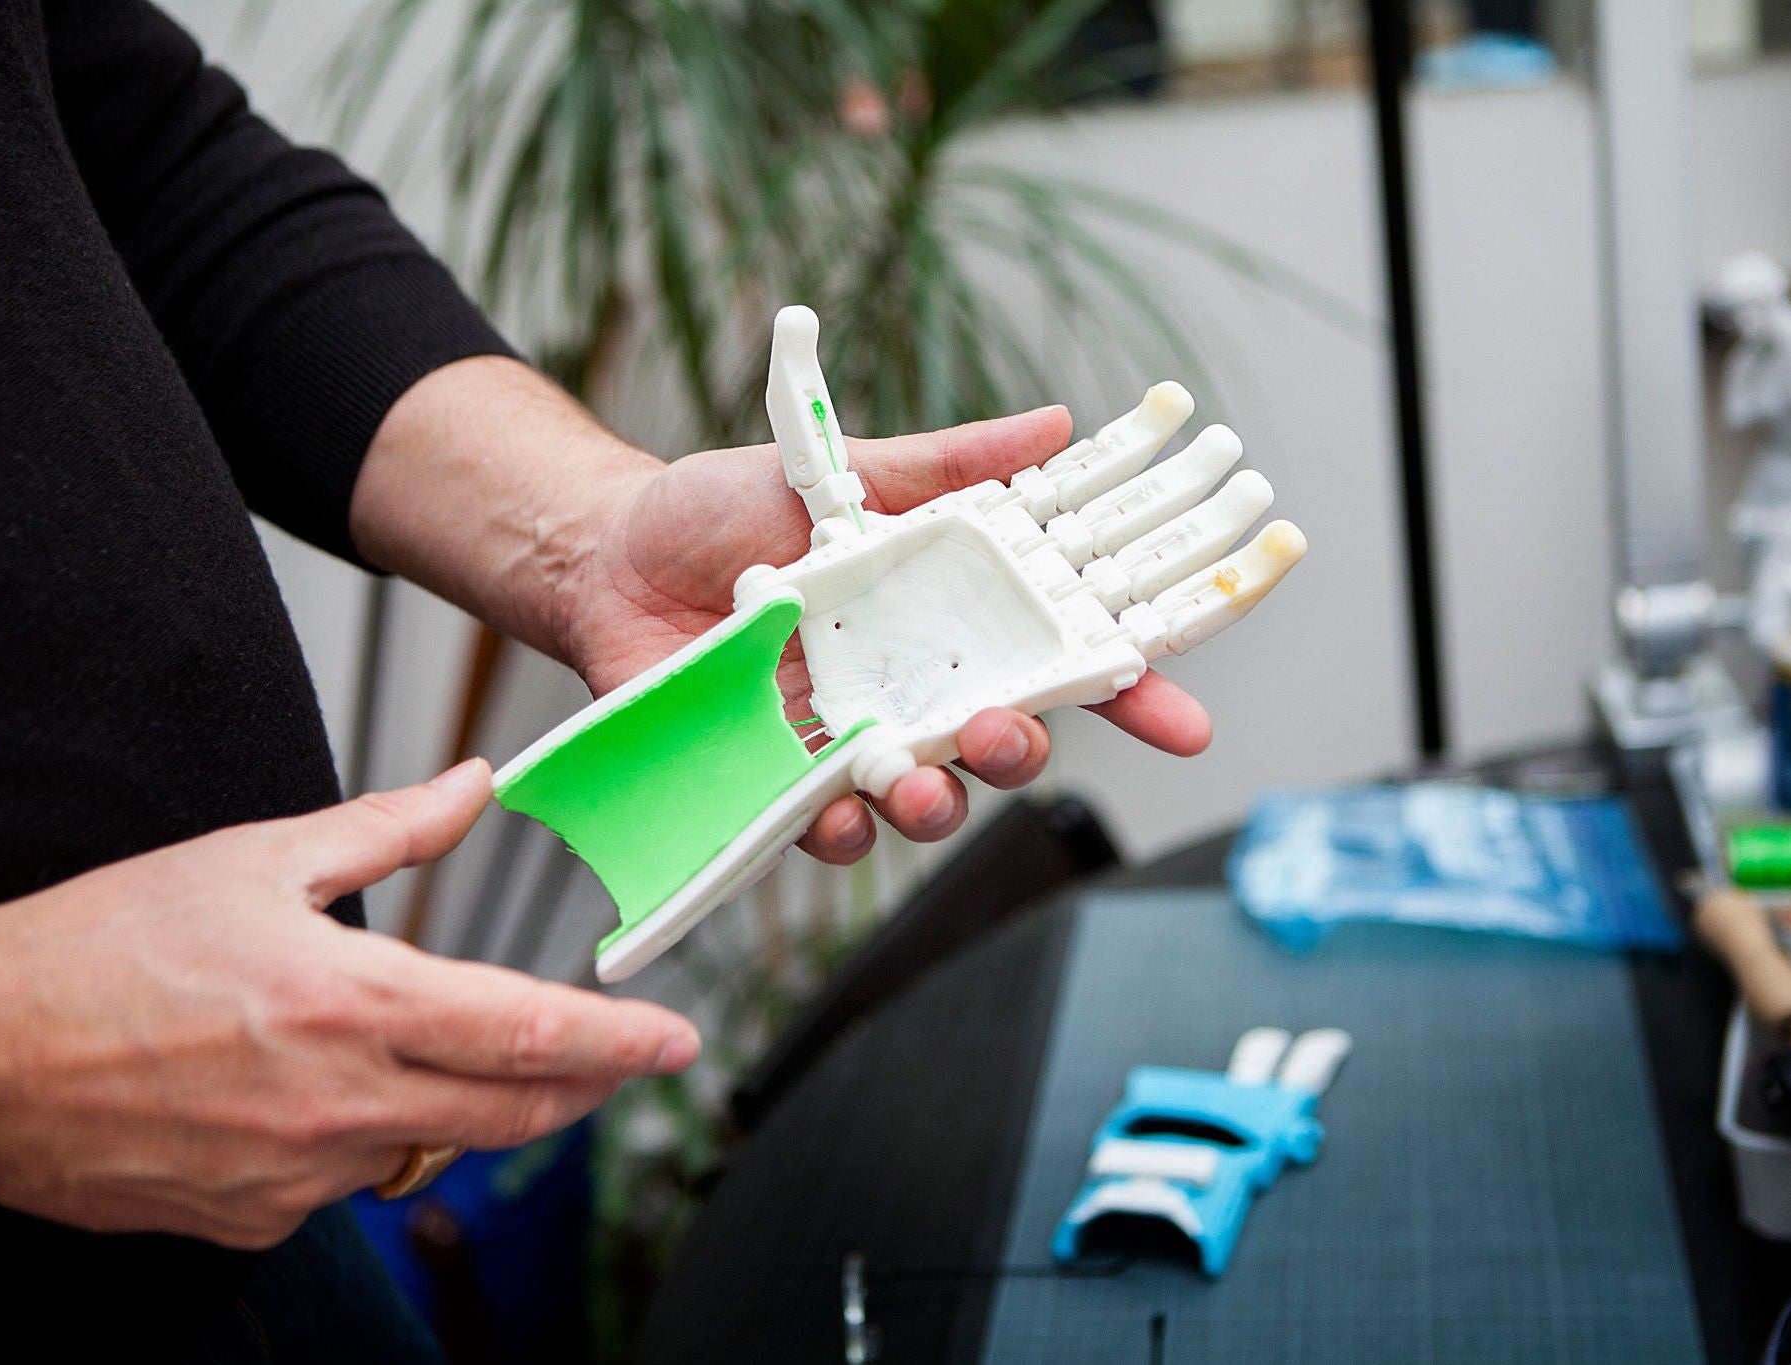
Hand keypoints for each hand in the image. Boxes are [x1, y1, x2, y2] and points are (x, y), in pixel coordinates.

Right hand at [0, 760, 697, 1247]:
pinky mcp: (256, 1220)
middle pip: (512, 1112)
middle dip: (582, 1089)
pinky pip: (349, 1183)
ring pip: (431, 1146)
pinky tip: (316, 1095)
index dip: (619, 1042)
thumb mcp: (258, 859)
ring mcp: (298, 1176)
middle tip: (616, 1062)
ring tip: (434, 1053)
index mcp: (353, 1004)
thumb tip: (476, 784)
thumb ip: (389, 828)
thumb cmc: (106, 950)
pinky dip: (364, 1139)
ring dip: (461, 1107)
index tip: (677, 1044)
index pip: (528, 1032)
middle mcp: (339, 1103)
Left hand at [350, 355, 1210, 865]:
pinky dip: (840, 830)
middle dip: (1020, 753)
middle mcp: (907, 685)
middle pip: (1000, 742)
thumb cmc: (721, 511)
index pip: (1054, 662)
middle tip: (1008, 736)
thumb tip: (1057, 423)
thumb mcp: (834, 472)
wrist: (605, 551)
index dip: (1127, 694)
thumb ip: (943, 465)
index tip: (1186, 723)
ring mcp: (846, 739)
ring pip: (923, 798)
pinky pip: (826, 828)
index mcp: (940, 616)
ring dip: (939, 804)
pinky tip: (838, 812)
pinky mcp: (776, 781)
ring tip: (923, 784)